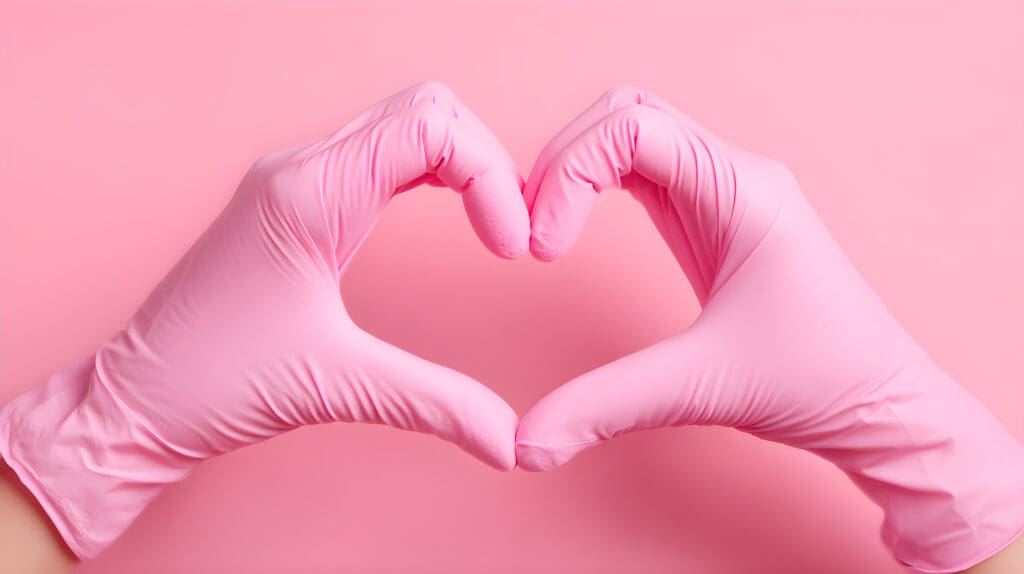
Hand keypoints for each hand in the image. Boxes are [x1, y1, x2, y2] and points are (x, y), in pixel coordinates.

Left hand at [0, 81, 527, 558]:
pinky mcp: (295, 201)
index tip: (510, 248)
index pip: (430, 127)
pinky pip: (381, 155)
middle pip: (427, 110)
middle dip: (486, 161)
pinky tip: (452, 217)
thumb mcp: (335, 389)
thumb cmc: (212, 385)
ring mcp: (295, 179)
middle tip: (511, 233)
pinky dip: (433, 174)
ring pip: (406, 123)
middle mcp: (302, 168)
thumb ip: (434, 406)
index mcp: (310, 195)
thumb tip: (511, 443)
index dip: (491, 176)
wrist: (134, 403)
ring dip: (463, 163)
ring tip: (495, 226)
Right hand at [515, 86, 1023, 572]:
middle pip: (625, 114)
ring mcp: (724, 194)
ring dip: (576, 171)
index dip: (570, 173)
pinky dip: (595, 190)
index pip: (632, 127)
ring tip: (546, 231)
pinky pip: (643, 174)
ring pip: (631, 136)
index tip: (545, 250)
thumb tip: (526, 445)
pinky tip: (574, 233)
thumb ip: (606, 407)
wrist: (880, 406)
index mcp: (742, 191)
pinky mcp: (713, 222)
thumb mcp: (702, 388)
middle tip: (534, 231)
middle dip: (564, 161)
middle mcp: (734, 176)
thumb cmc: (820, 383)